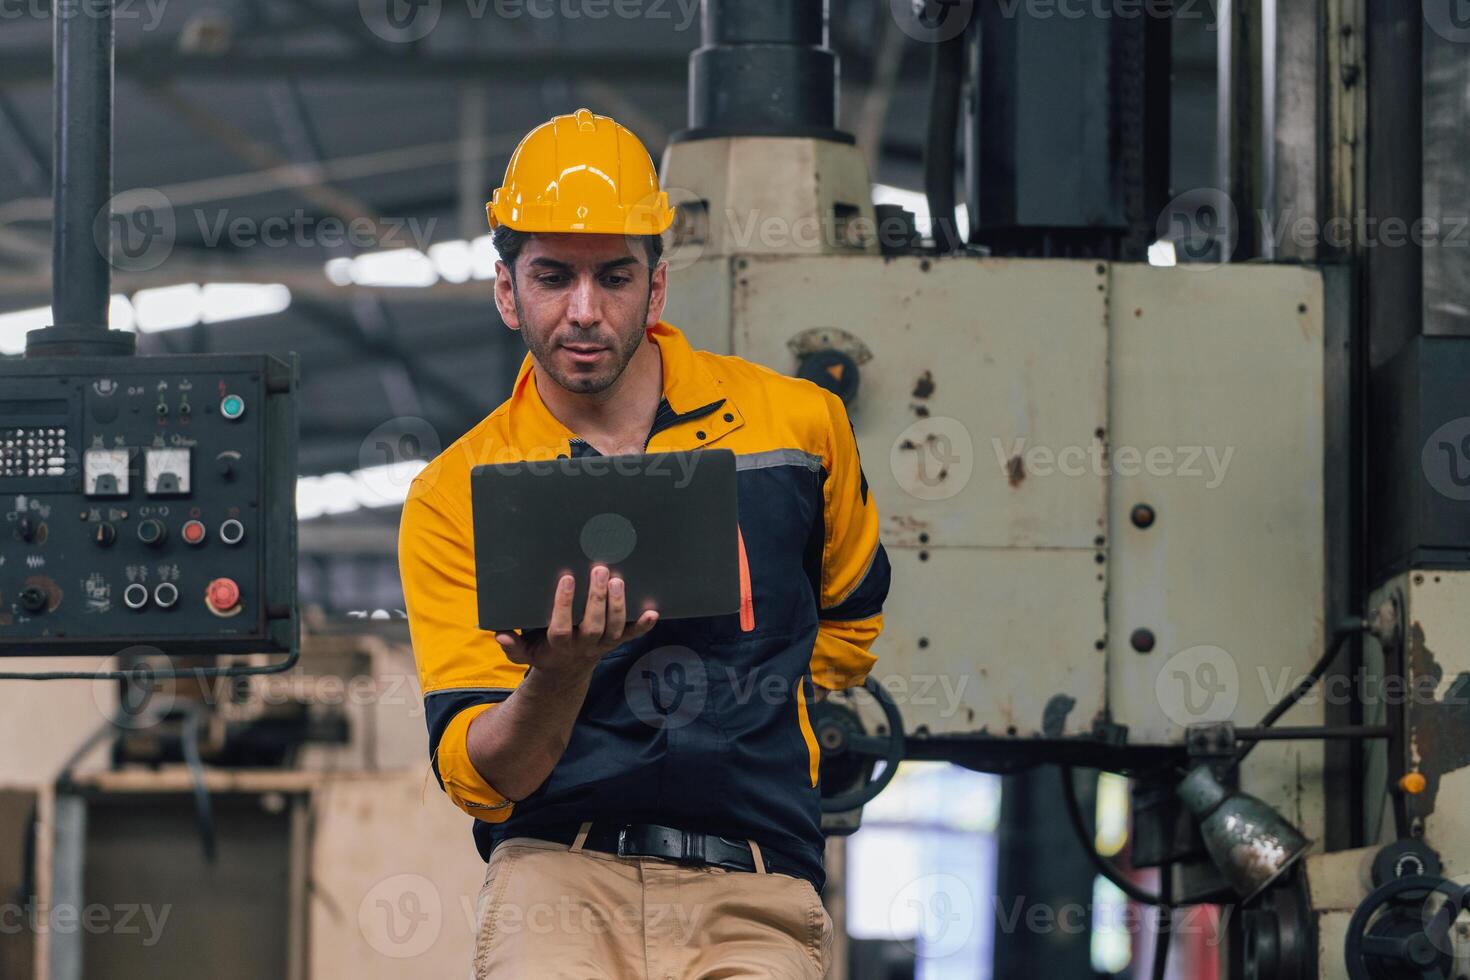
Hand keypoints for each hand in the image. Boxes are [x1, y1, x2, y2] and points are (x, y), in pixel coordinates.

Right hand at [494, 565, 657, 679]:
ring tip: (618, 580)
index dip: (564, 604)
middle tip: (600, 570)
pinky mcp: (615, 642)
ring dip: (618, 605)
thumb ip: (512, 645)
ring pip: (614, 629)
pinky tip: (652, 612)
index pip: (561, 626)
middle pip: (593, 626)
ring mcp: (602, 645)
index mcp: (558, 645)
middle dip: (597, 598)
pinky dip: (643, 625)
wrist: (565, 673)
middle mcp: (583, 646)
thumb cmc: (542, 652)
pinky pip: (632, 636)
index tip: (567, 578)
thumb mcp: (523, 652)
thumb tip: (501, 634)